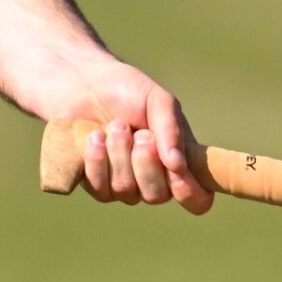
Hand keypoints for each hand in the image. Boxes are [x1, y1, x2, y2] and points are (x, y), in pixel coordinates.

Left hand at [68, 68, 213, 212]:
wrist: (83, 82)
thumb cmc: (126, 90)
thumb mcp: (157, 101)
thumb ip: (171, 129)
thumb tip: (178, 165)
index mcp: (178, 162)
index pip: (197, 199)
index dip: (190, 193)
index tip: (176, 170)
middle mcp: (154, 180)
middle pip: (157, 196)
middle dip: (146, 162)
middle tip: (140, 133)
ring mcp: (124, 185)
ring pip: (127, 191)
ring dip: (120, 155)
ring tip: (115, 126)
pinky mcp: (96, 184)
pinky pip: (100, 189)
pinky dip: (98, 160)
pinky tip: (95, 137)